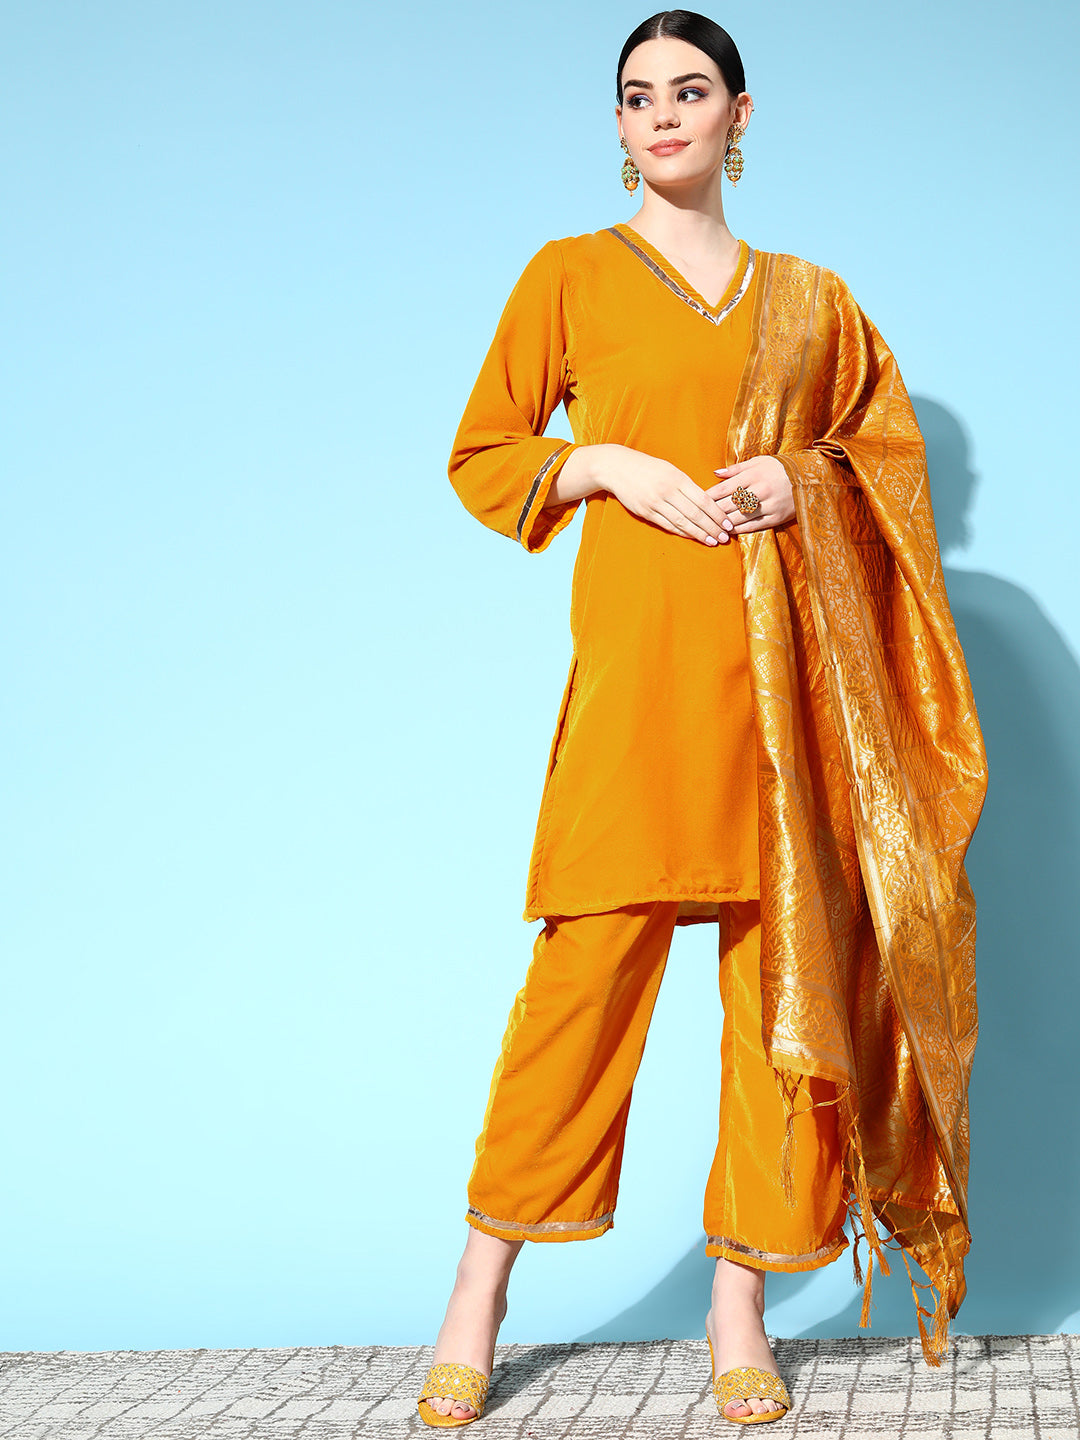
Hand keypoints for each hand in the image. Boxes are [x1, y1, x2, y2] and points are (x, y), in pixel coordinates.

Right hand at [595, 445, 728, 545]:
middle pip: (695, 514)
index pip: (703, 500)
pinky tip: (693, 537)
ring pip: (682, 522)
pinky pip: (667, 525)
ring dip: (699, 534)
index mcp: (677, 478)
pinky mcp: (645, 511)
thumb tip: (706, 501)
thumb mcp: (670, 469)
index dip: (717, 514)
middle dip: (712, 527)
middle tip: (725, 538)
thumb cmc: (647, 467)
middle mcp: (667, 491)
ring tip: (712, 541)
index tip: (728, 524)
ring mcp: (655, 502)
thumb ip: (686, 485)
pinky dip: (682, 532)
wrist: (617, 467)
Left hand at [707, 456, 793, 542]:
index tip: (699, 501)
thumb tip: (715, 473)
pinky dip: (739, 529)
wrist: (808, 478)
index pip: (726, 487)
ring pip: (741, 517)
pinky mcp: (776, 517)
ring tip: (711, 526)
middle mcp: (761, 490)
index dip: (710, 496)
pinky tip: (728, 531)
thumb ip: (736, 468)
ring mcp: (769, 505)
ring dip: (724, 523)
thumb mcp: (758, 462)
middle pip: (731, 504)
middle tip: (701, 517)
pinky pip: (754, 526)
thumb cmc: (778, 468)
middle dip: (714, 512)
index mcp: (754, 474)